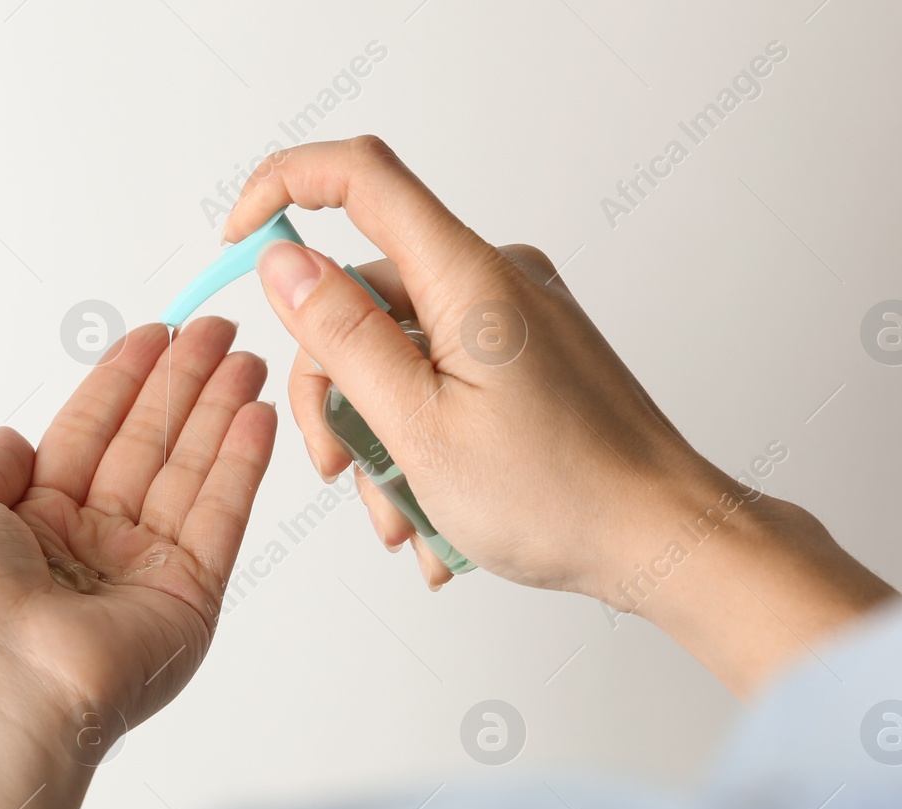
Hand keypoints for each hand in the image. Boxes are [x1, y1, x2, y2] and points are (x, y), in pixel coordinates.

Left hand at [0, 317, 274, 739]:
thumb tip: (14, 439)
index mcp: (28, 523)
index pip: (89, 433)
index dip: (124, 381)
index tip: (158, 334)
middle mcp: (88, 546)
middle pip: (147, 446)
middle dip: (184, 385)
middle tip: (220, 331)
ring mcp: (142, 574)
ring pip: (190, 474)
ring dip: (221, 413)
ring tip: (249, 358)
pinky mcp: (188, 600)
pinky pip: (219, 518)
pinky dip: (241, 465)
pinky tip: (256, 415)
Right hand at [226, 136, 897, 694]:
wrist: (662, 538)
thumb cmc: (562, 495)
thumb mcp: (419, 427)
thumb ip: (342, 339)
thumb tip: (285, 264)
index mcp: (470, 277)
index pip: (360, 176)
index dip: (284, 188)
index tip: (239, 240)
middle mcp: (496, 280)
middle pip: (365, 296)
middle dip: (337, 390)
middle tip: (340, 472)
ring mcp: (516, 319)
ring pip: (398, 352)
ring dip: (381, 438)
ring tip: (402, 518)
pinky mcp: (529, 356)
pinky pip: (443, 377)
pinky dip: (423, 441)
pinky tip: (434, 512)